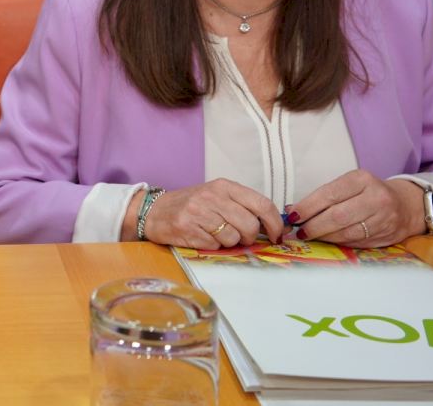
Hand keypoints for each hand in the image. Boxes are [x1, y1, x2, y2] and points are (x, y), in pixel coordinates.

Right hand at [135, 178, 283, 248]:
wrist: (154, 211)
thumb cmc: (191, 205)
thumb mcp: (216, 196)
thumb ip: (242, 206)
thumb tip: (272, 226)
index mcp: (224, 186)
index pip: (261, 203)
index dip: (274, 223)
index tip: (277, 235)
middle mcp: (212, 196)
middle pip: (249, 225)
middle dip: (249, 237)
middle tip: (240, 238)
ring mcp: (199, 212)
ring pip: (233, 238)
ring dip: (229, 242)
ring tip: (215, 234)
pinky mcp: (188, 229)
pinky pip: (215, 246)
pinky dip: (212, 246)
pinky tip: (202, 237)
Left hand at [284, 171, 424, 247]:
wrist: (406, 205)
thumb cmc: (369, 193)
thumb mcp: (350, 185)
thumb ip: (324, 196)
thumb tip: (293, 209)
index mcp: (362, 179)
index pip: (329, 194)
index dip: (308, 206)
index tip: (293, 215)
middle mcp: (376, 198)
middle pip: (337, 216)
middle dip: (314, 225)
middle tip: (300, 230)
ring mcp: (383, 219)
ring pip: (345, 232)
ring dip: (323, 236)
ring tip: (310, 235)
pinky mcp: (386, 236)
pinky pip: (355, 242)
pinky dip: (337, 241)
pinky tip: (327, 239)